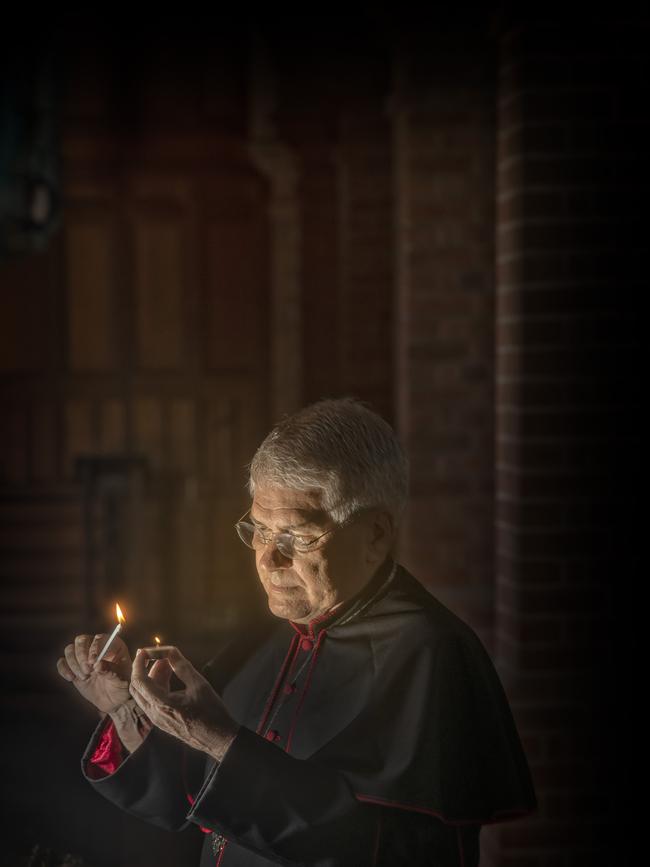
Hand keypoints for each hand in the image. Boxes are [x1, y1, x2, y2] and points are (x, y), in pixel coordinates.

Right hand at [57, 633, 131, 714]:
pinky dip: (63, 669)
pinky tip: (71, 678)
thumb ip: (110, 670)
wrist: (113, 700)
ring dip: (73, 663)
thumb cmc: (121, 686)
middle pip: (81, 640)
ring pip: (70, 649)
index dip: (94, 648)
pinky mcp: (74, 667)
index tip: (93, 661)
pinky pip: (62, 662)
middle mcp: (97, 647)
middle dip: (81, 655)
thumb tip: (98, 664)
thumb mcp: (120, 679)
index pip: (99, 638)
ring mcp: (84, 656)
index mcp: (112, 645)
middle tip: (87, 670)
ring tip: (84, 677)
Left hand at [129, 646, 239, 761]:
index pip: (140, 681)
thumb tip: (170, 650)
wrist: (218, 738)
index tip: (145, 650)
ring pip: (144, 694)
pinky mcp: (162, 721)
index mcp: (162, 704)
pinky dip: (156, 686)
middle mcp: (154, 713)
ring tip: (167, 663)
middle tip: (157, 655)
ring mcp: (157, 719)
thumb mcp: (199, 684)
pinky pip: (151, 700)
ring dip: (151, 676)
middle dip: (144, 668)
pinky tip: (169, 677)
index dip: (139, 663)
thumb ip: (182, 666)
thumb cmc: (211, 711)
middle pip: (137, 687)